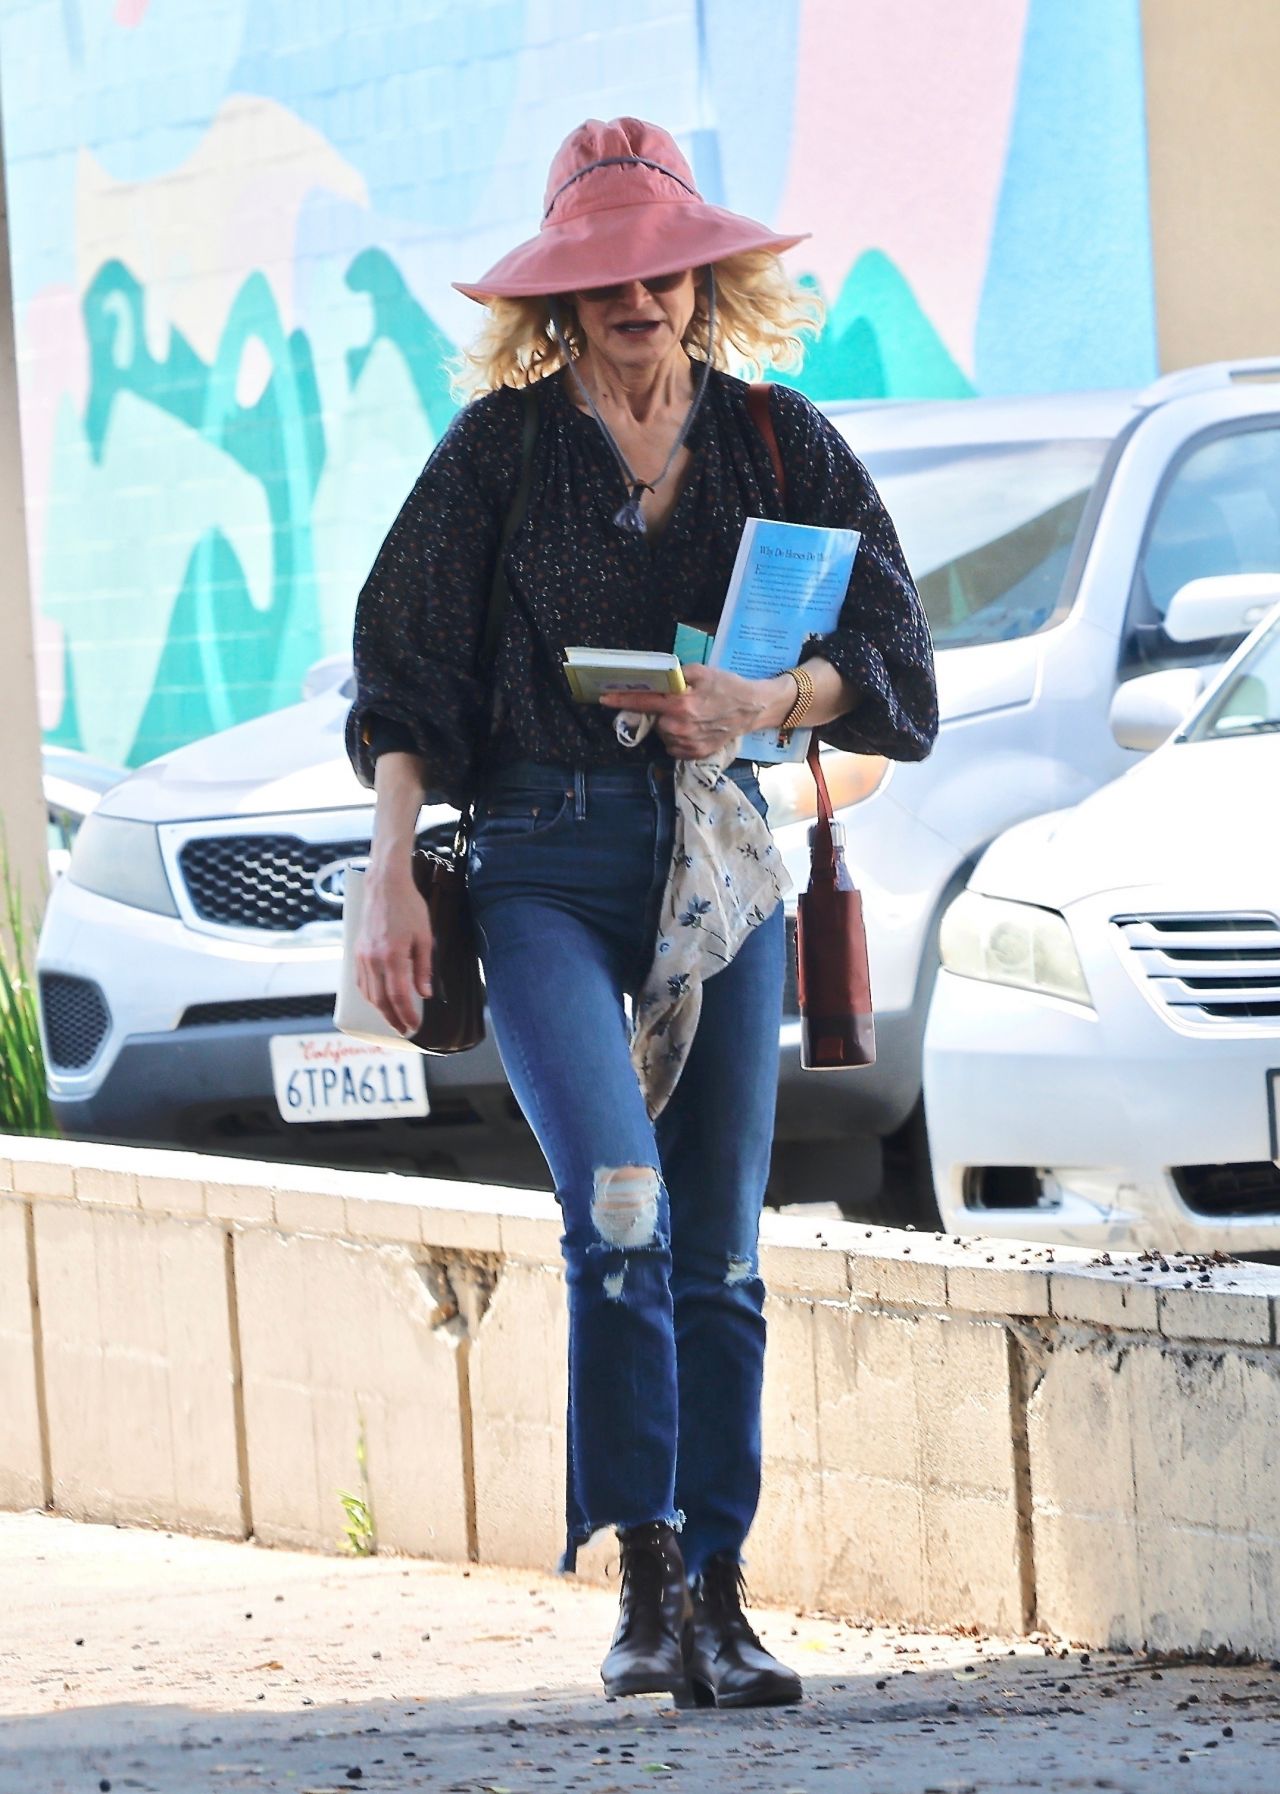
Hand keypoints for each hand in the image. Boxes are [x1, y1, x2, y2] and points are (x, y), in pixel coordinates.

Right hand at [355, 863, 433, 1033]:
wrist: (385, 886)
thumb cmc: (409, 907)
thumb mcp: (425, 937)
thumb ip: (424, 967)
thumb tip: (424, 994)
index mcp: (394, 956)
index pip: (399, 996)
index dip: (407, 1015)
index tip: (414, 1026)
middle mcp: (374, 959)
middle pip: (381, 1000)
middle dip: (393, 1019)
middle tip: (404, 1029)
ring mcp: (362, 956)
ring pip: (368, 993)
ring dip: (380, 1010)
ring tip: (394, 1018)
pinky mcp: (357, 952)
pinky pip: (360, 981)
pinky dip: (369, 995)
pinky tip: (378, 999)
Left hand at [599, 664, 786, 759]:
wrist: (752, 708)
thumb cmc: (727, 686)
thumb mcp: (701, 671)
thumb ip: (675, 675)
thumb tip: (654, 678)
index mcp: (680, 704)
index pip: (644, 702)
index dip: (622, 700)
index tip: (604, 698)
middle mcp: (680, 727)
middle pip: (654, 720)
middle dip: (660, 711)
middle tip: (678, 703)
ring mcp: (687, 743)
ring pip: (663, 734)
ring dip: (669, 725)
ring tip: (690, 715)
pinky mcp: (694, 754)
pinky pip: (673, 746)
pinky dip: (677, 738)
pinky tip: (693, 728)